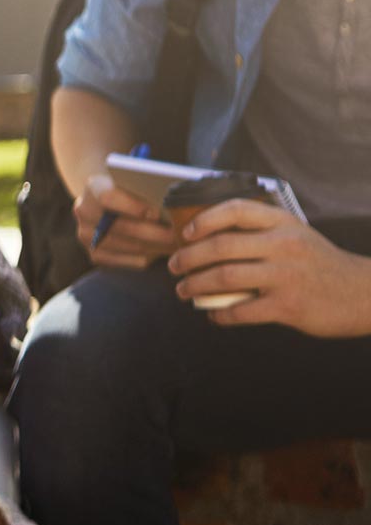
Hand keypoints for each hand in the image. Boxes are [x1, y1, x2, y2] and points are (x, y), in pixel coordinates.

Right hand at [74, 172, 176, 268]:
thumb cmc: (131, 187)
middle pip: (122, 227)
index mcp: (93, 187)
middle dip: (156, 232)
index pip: (108, 197)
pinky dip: (150, 257)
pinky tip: (166, 252)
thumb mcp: (134, 181)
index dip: (133, 206)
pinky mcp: (95, 255)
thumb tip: (172, 206)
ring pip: (129, 247)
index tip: (157, 213)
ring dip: (158, 247)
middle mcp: (84, 212)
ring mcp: (86, 236)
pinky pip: (128, 261)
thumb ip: (146, 190)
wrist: (108, 199)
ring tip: (180, 244)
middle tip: (181, 235)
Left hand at [171, 199, 370, 336]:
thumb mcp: (296, 234)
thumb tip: (209, 236)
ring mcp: (285, 276)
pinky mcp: (287, 306)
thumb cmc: (319, 263)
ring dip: (195, 285)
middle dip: (187, 258)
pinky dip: (220, 314)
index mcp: (283, 223)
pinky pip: (240, 310)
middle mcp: (283, 245)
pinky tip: (213, 315)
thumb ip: (261, 232)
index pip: (235, 209)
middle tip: (173, 266)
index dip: (203, 219)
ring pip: (224, 277)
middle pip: (220, 246)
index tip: (184, 233)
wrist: (362, 294)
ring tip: (183, 290)